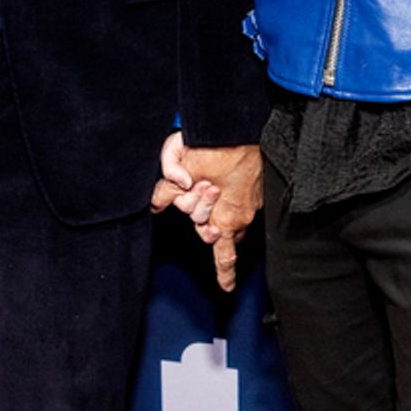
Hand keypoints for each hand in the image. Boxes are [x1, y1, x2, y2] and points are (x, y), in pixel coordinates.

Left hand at [151, 136, 262, 292]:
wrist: (243, 122)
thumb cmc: (219, 143)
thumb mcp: (183, 162)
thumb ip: (167, 186)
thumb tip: (155, 204)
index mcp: (228, 215)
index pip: (225, 253)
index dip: (225, 272)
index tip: (226, 288)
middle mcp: (242, 213)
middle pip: (215, 230)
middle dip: (200, 215)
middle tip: (200, 187)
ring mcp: (251, 202)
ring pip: (228, 220)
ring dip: (215, 212)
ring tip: (208, 185)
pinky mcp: (255, 190)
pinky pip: (238, 206)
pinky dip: (228, 205)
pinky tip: (223, 195)